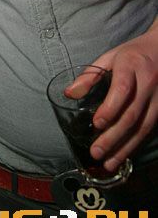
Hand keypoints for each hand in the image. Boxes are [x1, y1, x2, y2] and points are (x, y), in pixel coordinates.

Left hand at [66, 27, 157, 171]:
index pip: (122, 89)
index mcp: (131, 66)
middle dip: (113, 136)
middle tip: (96, 151)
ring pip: (142, 127)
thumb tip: (69, 94)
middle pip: (131, 114)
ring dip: (124, 147)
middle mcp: (147, 84)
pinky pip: (148, 131)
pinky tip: (123, 156)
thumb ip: (90, 76)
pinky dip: (135, 145)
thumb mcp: (109, 57)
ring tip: (108, 163)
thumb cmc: (131, 54)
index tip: (96, 124)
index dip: (110, 108)